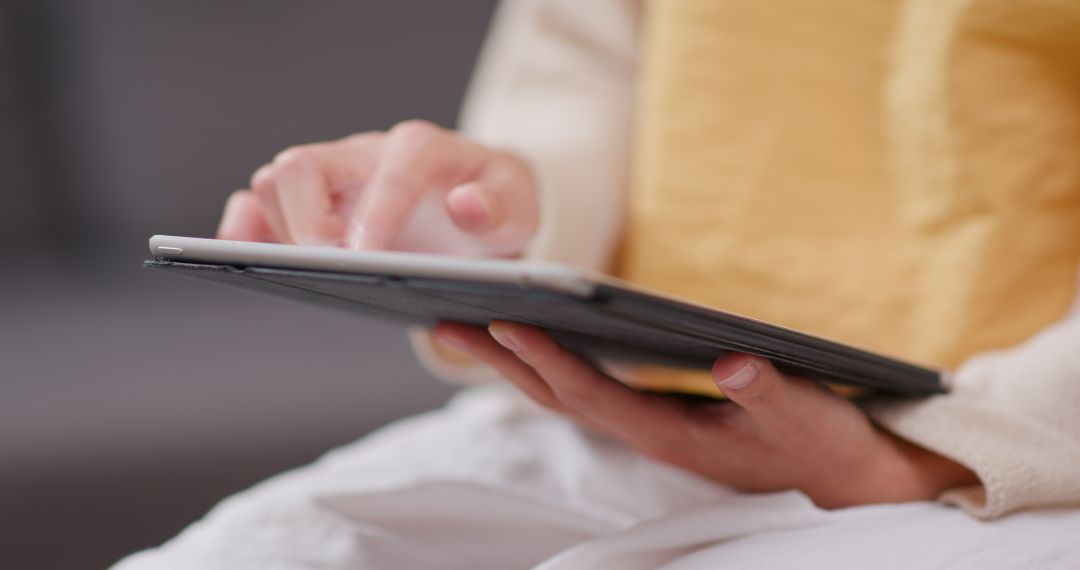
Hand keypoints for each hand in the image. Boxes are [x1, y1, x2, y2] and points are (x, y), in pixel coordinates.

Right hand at [216, 120, 538, 256]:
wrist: (476, 204)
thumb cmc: (492, 205)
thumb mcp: (518, 208)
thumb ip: (501, 207)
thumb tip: (466, 206)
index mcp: (421, 148)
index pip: (392, 166)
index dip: (378, 210)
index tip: (368, 255)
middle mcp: (365, 154)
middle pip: (304, 164)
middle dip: (309, 220)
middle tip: (333, 266)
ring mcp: (332, 177)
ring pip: (274, 180)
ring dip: (279, 229)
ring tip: (306, 271)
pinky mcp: (309, 203)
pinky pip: (254, 204)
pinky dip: (244, 232)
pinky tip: (253, 262)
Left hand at [433, 321, 978, 508]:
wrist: (841, 479)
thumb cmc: (820, 445)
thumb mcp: (804, 416)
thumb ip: (766, 391)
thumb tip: (730, 365)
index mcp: (670, 433)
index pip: (591, 393)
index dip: (546, 358)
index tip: (502, 321)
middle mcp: (646, 432)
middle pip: (555, 395)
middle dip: (500, 360)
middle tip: (444, 321)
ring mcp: (646, 427)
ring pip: (563, 395)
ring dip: (512, 364)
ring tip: (466, 327)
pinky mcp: (655, 417)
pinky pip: (585, 391)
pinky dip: (548, 366)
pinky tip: (531, 343)